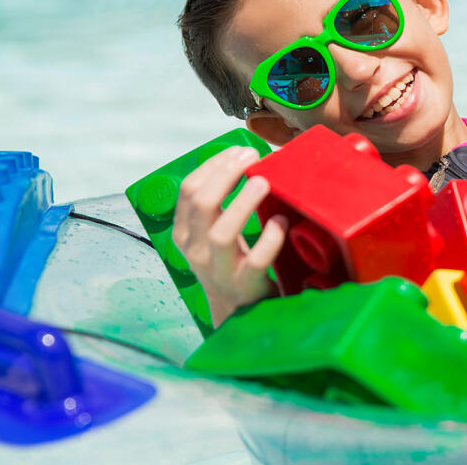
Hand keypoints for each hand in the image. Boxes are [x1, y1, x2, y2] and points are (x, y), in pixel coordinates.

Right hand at [171, 146, 287, 325]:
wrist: (239, 314)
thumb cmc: (232, 263)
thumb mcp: (215, 234)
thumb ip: (221, 204)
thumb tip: (243, 159)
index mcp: (185, 234)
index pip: (189, 191)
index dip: (214, 165)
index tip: (238, 151)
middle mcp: (195, 252)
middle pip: (201, 205)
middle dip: (226, 174)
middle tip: (251, 157)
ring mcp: (219, 270)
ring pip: (222, 233)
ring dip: (243, 203)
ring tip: (263, 182)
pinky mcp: (245, 286)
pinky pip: (256, 261)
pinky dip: (270, 239)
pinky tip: (281, 222)